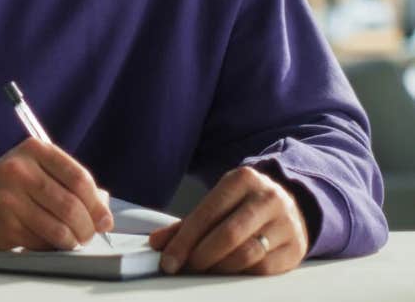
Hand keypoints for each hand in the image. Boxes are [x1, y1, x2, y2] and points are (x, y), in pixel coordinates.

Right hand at [0, 138, 112, 250]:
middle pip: (71, 204)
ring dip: (74, 240)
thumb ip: (69, 182)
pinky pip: (43, 242)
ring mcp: (11, 197)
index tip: (104, 217)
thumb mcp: (35, 169)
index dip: (96, 202)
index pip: (78, 176)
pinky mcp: (5, 224)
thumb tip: (104, 206)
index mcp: (34, 149)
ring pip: (59, 227)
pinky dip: (54, 247)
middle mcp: (21, 169)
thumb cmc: (7, 185)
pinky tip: (51, 242)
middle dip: (88, 225)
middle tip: (90, 233)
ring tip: (74, 240)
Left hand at [148, 166, 308, 275]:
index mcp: (243, 179)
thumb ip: (189, 223)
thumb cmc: (245, 204)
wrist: (291, 205)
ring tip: (203, 270)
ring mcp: (285, 223)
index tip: (168, 259)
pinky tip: (227, 273)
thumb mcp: (220, 202)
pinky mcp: (295, 248)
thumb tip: (158, 243)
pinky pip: (263, 269)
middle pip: (228, 234)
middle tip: (184, 267)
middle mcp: (267, 198)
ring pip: (247, 254)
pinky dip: (240, 274)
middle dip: (200, 255)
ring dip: (219, 268)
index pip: (208, 212)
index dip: (185, 239)